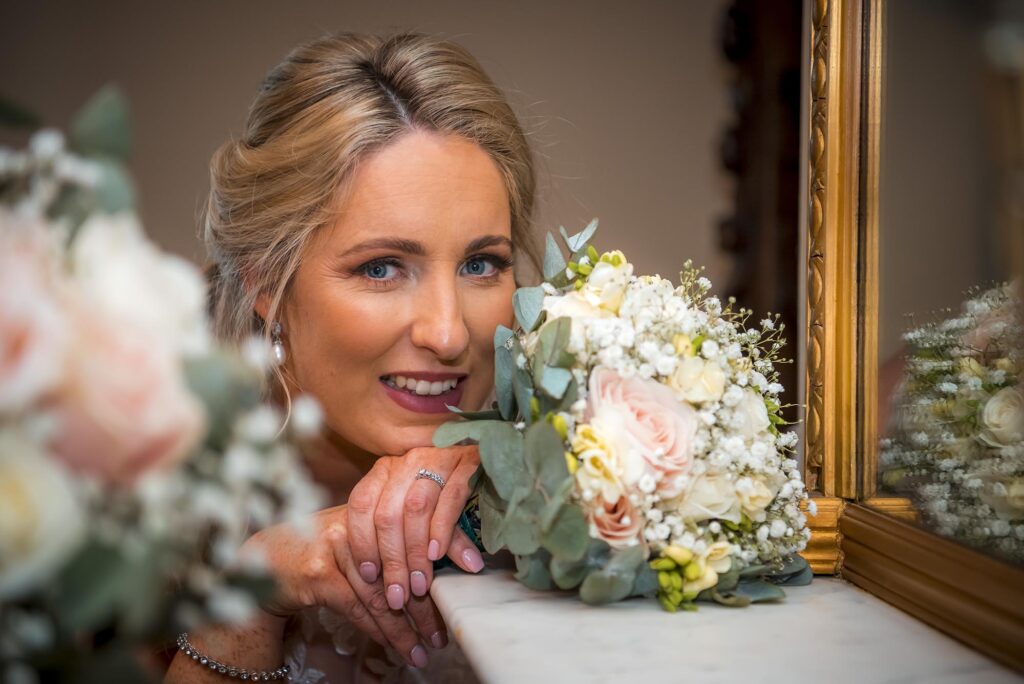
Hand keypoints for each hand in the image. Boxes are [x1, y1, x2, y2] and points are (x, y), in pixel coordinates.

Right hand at [239, 505, 445, 667]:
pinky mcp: (320, 572)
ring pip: (381, 593)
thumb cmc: (321, 547)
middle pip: (402, 564)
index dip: (448, 546)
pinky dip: (379, 630)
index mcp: (375, 502)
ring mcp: (337, 545)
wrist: (265, 558)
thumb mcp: (359, 534)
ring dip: (404, 627)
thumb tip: (440, 560)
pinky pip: (359, 607)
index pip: (419, 523)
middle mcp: (358, 519)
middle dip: (425, 603)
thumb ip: (391, 540)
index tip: (472, 571)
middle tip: (444, 630)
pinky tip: (395, 645)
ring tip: (423, 648)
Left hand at [346, 445, 483, 607]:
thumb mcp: (415, 516)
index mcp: (385, 471)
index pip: (361, 505)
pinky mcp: (469, 462)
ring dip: (416, 552)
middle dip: (392, 561)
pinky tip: (438, 554)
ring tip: (421, 584)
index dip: (362, 542)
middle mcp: (406, 462)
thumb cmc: (442, 494)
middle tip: (399, 595)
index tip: (370, 576)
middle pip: (388, 514)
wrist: (491, 458)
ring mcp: (437, 459)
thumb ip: (402, 541)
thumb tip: (393, 586)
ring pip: (416, 508)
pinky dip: (442, 529)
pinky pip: (451, 497)